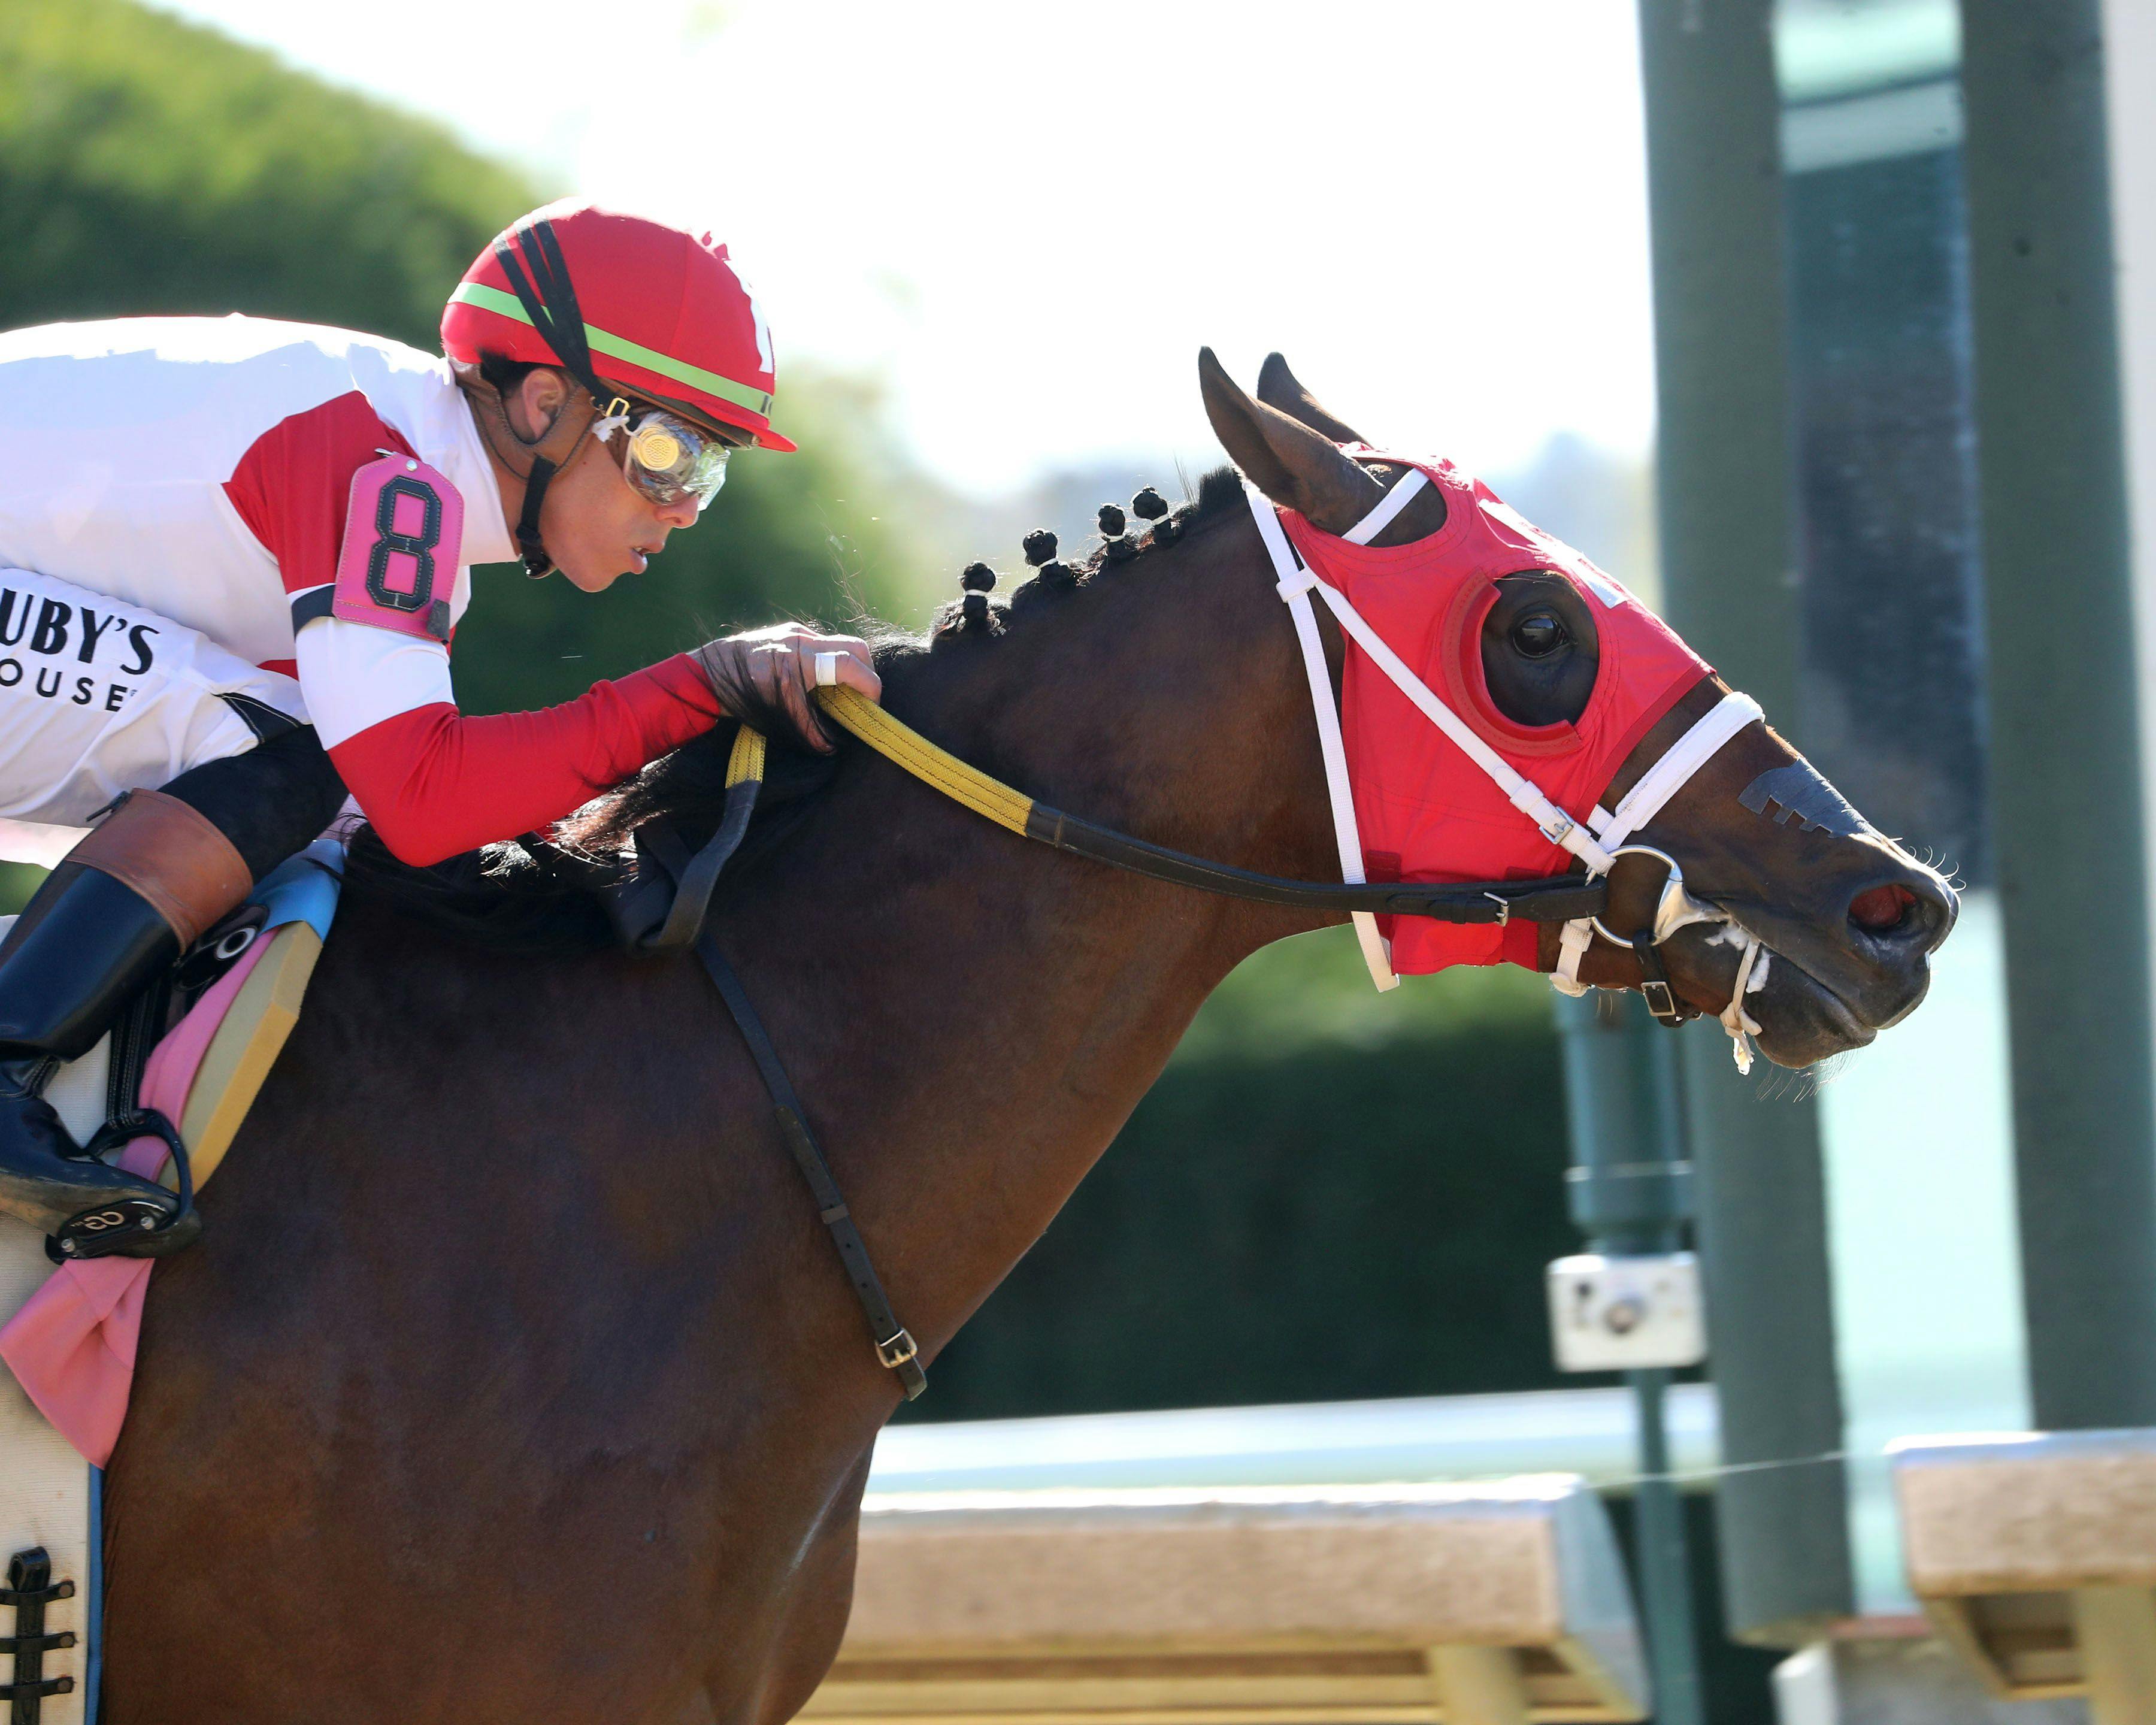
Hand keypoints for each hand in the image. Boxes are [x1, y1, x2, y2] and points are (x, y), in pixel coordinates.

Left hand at [690, 623, 881, 753]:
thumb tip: (832, 748)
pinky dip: (827, 664)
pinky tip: (816, 684)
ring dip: (846, 669)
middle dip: (865, 674)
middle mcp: (802, 639)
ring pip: (838, 645)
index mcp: (802, 658)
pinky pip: (820, 645)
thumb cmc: (740, 695)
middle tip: (862, 700)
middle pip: (855, 648)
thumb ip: (808, 729)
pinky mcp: (788, 632)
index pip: (852, 666)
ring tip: (839, 695)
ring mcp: (795, 632)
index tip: (872, 709)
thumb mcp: (777, 715)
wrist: (705, 673)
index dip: (870, 689)